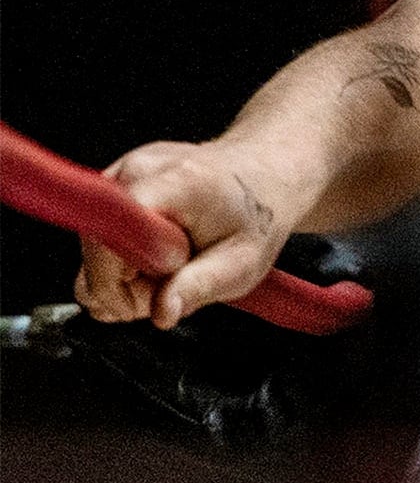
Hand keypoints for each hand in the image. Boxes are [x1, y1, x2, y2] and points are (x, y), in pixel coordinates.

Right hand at [72, 140, 300, 330]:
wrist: (263, 179)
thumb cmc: (256, 219)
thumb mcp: (244, 264)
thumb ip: (199, 287)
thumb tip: (161, 313)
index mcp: (177, 183)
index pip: (112, 230)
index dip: (115, 276)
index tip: (143, 297)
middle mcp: (139, 169)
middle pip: (96, 246)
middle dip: (123, 285)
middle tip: (170, 287)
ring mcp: (123, 171)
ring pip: (93, 246)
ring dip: (122, 275)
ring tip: (169, 269)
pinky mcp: (115, 182)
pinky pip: (98, 236)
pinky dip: (120, 260)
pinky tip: (155, 258)